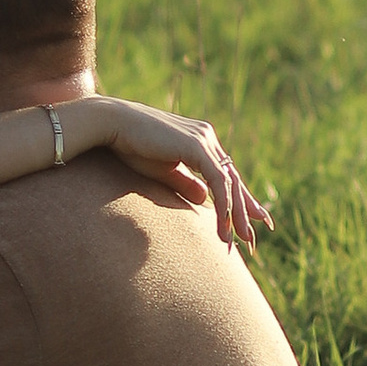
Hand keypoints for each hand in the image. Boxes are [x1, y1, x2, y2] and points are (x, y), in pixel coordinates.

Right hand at [86, 99, 269, 248]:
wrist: (113, 124)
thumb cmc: (132, 147)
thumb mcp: (164, 172)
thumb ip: (186, 183)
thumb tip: (205, 199)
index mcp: (201, 141)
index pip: (225, 174)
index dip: (240, 199)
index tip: (253, 221)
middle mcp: (207, 138)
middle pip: (232, 179)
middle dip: (245, 211)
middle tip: (252, 240)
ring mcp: (204, 139)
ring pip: (229, 182)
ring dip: (236, 214)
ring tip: (241, 239)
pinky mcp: (197, 145)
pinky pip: (218, 180)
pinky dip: (224, 203)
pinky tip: (225, 224)